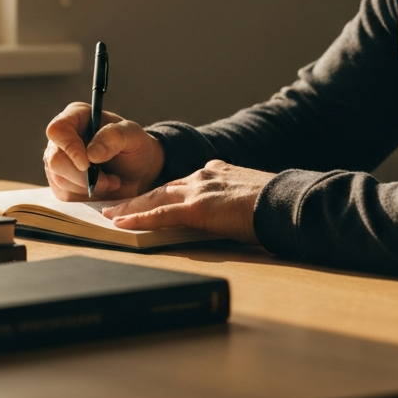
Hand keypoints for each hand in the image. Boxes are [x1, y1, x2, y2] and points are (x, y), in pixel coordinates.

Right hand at [44, 102, 165, 200]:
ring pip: (60, 180)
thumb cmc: (135, 147)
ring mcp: (58, 161)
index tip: (87, 163)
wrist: (138, 172)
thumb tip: (91, 154)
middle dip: (83, 176)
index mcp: (76, 116)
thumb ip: (115, 137)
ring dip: (89, 186)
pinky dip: (86, 196)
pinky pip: (65, 194)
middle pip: (56, 160)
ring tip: (111, 181)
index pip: (58, 130)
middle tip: (109, 180)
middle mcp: (62, 138)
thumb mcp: (134, 136)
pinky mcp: (60, 183)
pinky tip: (102, 188)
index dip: (69, 147)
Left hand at [102, 160, 272, 242]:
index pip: (182, 183)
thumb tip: (231, 210)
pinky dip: (138, 218)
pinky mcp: (198, 207)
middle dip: (137, 198)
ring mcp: (199, 189)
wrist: (287, 203)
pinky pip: (160, 214)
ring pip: (155, 198)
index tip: (148, 198)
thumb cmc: (277, 205)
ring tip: (110, 215)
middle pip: (162, 188)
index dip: (162, 193)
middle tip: (115, 206)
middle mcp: (204, 176)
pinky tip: (122, 223)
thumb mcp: (252, 195)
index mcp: (217, 173)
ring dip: (130, 207)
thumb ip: (234, 198)